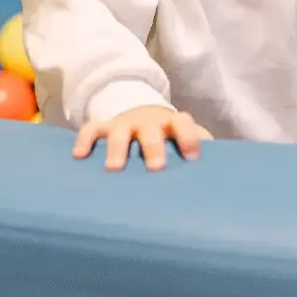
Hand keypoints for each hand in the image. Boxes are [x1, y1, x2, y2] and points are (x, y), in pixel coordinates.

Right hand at [72, 105, 212, 170]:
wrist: (145, 116)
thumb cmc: (170, 139)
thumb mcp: (185, 141)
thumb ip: (199, 153)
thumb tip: (217, 180)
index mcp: (172, 124)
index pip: (183, 122)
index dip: (188, 137)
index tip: (192, 157)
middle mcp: (147, 122)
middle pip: (151, 129)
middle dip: (153, 147)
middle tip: (155, 168)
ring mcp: (124, 123)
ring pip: (119, 131)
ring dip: (117, 148)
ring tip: (115, 169)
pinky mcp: (104, 128)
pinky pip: (91, 129)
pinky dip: (84, 140)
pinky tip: (79, 157)